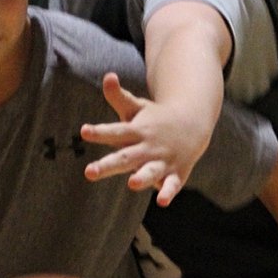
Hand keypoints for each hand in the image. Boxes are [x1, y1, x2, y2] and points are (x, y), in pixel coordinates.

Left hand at [80, 73, 208, 206]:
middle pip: (125, 157)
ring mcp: (162, 160)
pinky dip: (168, 192)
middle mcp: (147, 146)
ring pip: (150, 171)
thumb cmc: (155, 118)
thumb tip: (107, 76)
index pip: (115, 131)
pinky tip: (162, 202)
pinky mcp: (175, 173)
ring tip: (131, 183)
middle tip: (89, 172)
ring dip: (142, 178)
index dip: (100, 132)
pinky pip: (171, 184)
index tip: (84, 131)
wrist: (192, 123)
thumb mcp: (137, 107)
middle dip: (107, 166)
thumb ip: (119, 96)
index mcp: (136, 131)